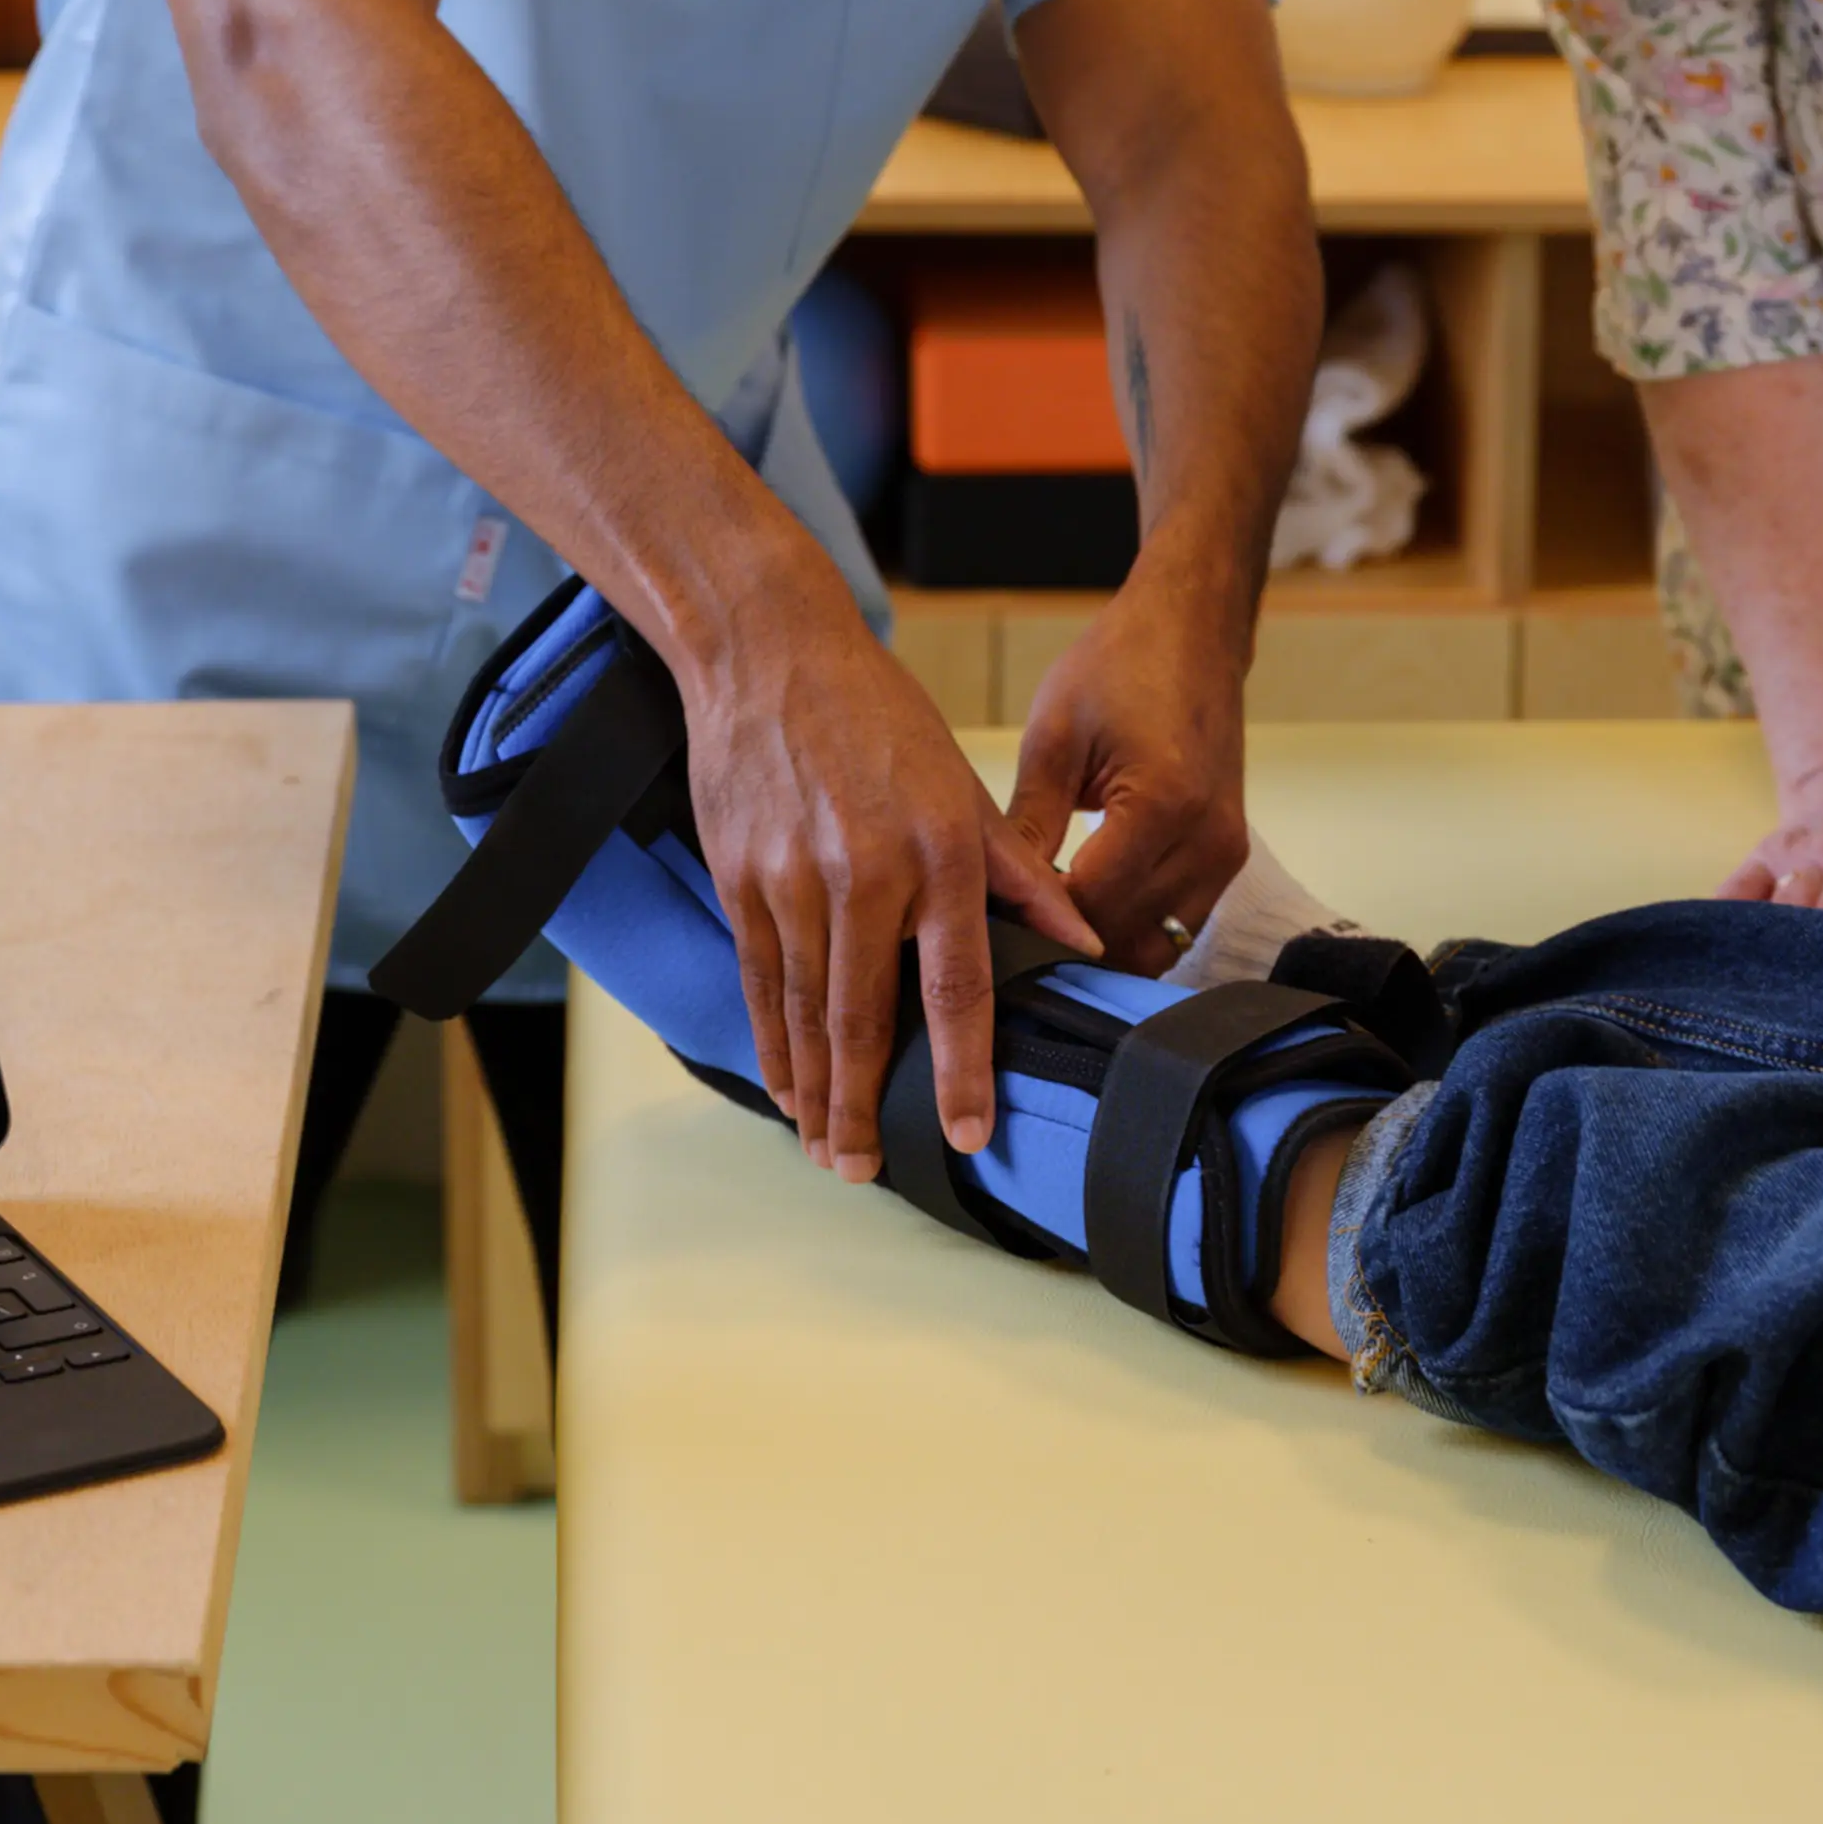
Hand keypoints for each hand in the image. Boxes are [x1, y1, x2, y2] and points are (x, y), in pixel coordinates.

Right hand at [679, 576, 1101, 1178]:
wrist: (769, 653)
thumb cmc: (878, 716)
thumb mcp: (964, 787)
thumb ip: (1020, 877)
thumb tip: (1082, 946)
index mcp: (936, 854)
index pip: (954, 987)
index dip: (961, 1070)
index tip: (968, 1134)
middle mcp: (863, 873)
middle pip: (862, 1018)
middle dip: (862, 1107)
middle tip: (864, 1171)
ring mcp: (792, 879)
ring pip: (802, 1011)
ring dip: (812, 1090)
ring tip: (824, 1148)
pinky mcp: (741, 876)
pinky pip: (758, 978)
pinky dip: (769, 1040)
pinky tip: (783, 1083)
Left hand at [1005, 577, 1255, 977]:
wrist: (1193, 632)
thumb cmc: (1119, 667)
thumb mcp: (1054, 737)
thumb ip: (1028, 824)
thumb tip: (990, 893)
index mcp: (1162, 806)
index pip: (1090, 906)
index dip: (1038, 923)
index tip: (994, 920)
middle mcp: (1207, 841)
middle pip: (1127, 937)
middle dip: (1068, 943)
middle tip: (1013, 926)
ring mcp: (1227, 854)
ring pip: (1159, 945)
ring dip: (1105, 944)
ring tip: (1050, 918)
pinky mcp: (1230, 857)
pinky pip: (1179, 924)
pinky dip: (1135, 928)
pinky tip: (1090, 905)